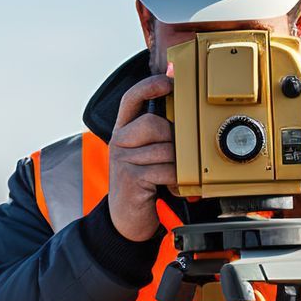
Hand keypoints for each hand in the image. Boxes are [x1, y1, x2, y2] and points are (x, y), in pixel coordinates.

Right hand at [109, 71, 175, 241]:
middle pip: (152, 123)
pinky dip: (176, 179)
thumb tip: (181, 116)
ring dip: (177, 164)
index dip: (150, 85)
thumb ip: (157, 135)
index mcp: (123, 131)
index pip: (131, 99)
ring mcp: (122, 160)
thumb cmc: (142, 185)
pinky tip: (173, 186)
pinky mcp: (131, 178)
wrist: (125, 220)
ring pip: (164, 148)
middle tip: (177, 154)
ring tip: (175, 175)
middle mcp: (119, 141)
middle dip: (172, 137)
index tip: (170, 80)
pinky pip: (165, 169)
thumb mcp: (145, 155)